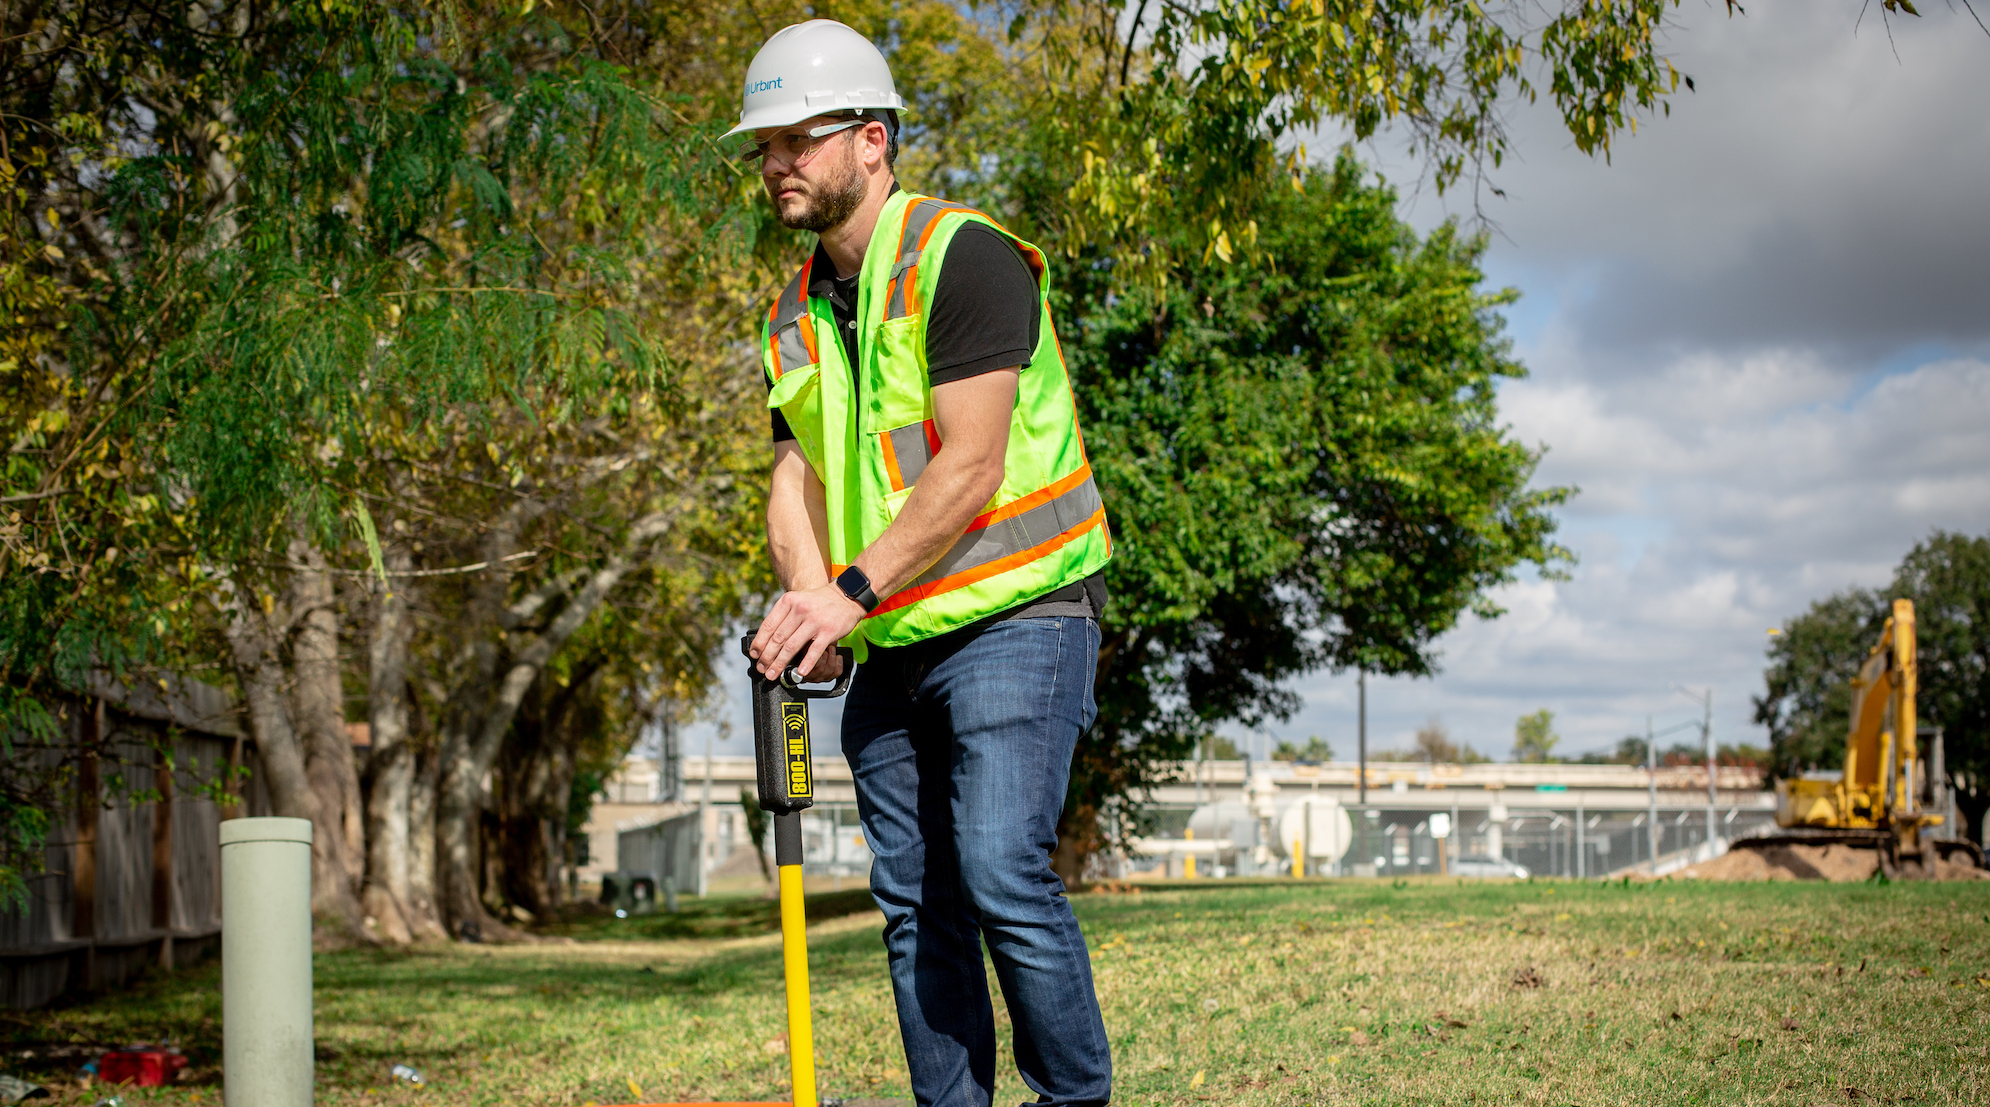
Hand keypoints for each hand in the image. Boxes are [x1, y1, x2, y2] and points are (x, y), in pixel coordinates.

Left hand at [749, 584, 863, 680]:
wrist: (846, 596)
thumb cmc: (819, 602)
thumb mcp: (798, 601)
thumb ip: (784, 617)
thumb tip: (766, 641)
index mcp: (788, 601)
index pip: (768, 625)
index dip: (759, 643)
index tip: (754, 654)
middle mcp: (800, 609)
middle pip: (778, 638)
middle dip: (767, 657)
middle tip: (762, 668)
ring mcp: (815, 621)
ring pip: (792, 646)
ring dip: (780, 663)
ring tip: (773, 674)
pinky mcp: (828, 631)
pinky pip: (814, 651)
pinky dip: (806, 663)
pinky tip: (799, 672)